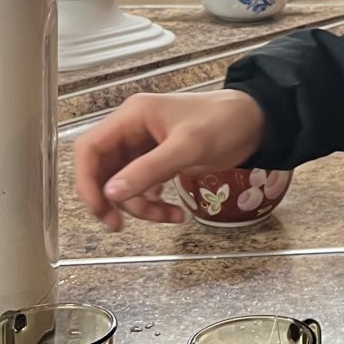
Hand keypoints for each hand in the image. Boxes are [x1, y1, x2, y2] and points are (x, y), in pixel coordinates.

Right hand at [72, 89, 267, 231]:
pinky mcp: (160, 160)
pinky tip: (176, 213)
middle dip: (114, 200)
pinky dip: (154, 204)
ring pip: (125, 184)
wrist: (256, 122)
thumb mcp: (187, 147)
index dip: (86, 181)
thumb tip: (111, 193)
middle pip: (104, 171)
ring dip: (141, 206)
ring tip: (169, 217)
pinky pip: (144, 187)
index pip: (90, 148)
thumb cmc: (224, 123)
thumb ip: (149, 169)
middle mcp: (133, 130)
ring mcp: (145, 146)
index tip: (99, 209)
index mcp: (133, 117)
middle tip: (120, 227)